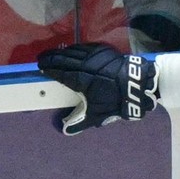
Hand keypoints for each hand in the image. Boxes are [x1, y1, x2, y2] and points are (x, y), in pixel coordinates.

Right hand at [37, 43, 158, 134]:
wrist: (139, 84)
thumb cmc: (117, 100)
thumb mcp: (98, 114)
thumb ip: (80, 122)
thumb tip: (65, 131)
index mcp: (81, 79)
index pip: (60, 72)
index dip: (49, 69)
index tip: (40, 68)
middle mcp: (85, 65)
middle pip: (63, 59)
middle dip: (51, 58)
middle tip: (41, 59)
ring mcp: (95, 56)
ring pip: (73, 51)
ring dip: (61, 52)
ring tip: (52, 54)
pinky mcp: (104, 50)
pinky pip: (85, 48)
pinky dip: (75, 49)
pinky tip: (71, 50)